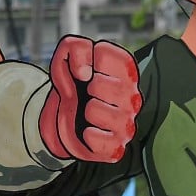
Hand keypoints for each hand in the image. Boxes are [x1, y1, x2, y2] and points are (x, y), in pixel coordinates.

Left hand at [40, 37, 140, 161]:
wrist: (62, 121)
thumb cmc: (73, 86)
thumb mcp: (65, 58)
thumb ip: (75, 48)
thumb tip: (84, 72)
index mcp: (126, 72)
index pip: (105, 53)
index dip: (86, 59)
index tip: (84, 69)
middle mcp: (133, 97)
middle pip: (98, 85)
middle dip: (84, 88)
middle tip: (87, 94)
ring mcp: (127, 124)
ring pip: (94, 111)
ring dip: (84, 111)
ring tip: (88, 113)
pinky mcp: (117, 148)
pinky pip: (95, 140)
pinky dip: (86, 136)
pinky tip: (90, 132)